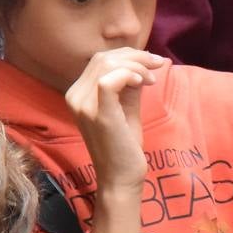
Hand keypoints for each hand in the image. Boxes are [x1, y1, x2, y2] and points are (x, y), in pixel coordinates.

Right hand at [64, 48, 165, 195]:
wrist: (121, 177)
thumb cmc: (124, 145)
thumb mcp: (126, 107)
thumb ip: (129, 84)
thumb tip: (142, 61)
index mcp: (78, 94)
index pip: (100, 60)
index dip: (128, 55)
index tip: (153, 62)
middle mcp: (75, 96)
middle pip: (104, 58)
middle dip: (135, 56)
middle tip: (157, 66)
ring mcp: (83, 105)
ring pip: (108, 64)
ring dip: (136, 66)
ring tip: (152, 79)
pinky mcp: (98, 114)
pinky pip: (109, 80)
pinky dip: (130, 75)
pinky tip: (143, 83)